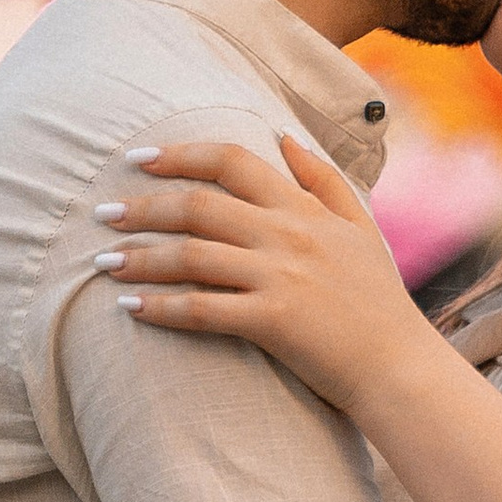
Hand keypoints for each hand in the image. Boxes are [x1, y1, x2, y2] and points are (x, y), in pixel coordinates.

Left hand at [96, 135, 424, 414]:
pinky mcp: (272, 322)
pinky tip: (130, 307)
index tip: (139, 159)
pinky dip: (160, 306)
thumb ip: (322, 179)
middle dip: (142, 206)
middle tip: (102, 213)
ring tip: (101, 262)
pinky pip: (201, 309)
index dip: (180, 155)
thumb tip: (283, 134)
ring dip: (139, 256)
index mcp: (304, 208)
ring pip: (192, 255)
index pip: (233, 161)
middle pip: (198, 204)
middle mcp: (288, 235)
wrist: (400, 366)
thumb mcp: (360, 227)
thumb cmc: (379, 301)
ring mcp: (279, 277)